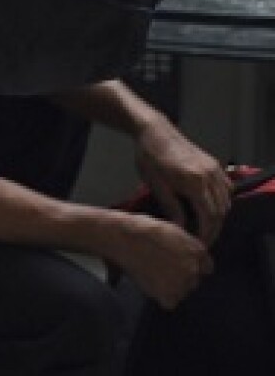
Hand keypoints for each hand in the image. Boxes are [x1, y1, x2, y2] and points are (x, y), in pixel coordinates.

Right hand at [103, 210, 212, 309]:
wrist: (122, 238)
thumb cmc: (142, 229)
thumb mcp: (173, 230)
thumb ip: (188, 245)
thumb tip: (193, 258)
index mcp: (197, 251)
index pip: (206, 268)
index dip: (190, 266)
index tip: (176, 264)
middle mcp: (193, 269)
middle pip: (193, 282)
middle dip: (180, 277)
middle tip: (159, 268)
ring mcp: (181, 284)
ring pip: (182, 292)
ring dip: (170, 287)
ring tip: (152, 274)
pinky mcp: (167, 296)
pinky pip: (170, 303)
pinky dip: (160, 297)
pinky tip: (149, 284)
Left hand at [134, 120, 230, 244]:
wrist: (155, 131)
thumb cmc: (149, 157)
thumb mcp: (156, 184)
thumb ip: (172, 207)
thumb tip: (181, 229)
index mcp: (194, 182)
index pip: (209, 217)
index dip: (206, 234)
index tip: (198, 244)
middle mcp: (210, 176)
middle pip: (221, 212)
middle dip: (213, 229)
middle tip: (202, 240)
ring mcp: (215, 169)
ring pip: (226, 201)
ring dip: (219, 217)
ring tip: (205, 227)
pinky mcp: (215, 164)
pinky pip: (226, 189)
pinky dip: (222, 202)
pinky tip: (209, 208)